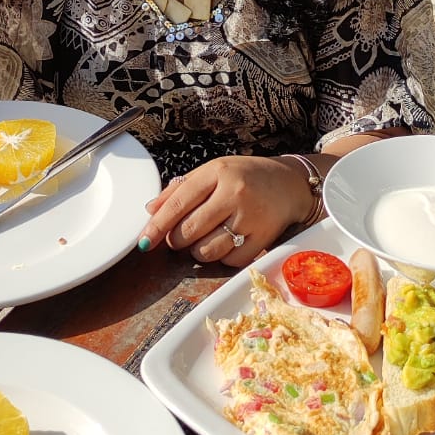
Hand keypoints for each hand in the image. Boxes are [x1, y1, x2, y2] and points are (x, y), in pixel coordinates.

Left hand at [138, 154, 314, 267]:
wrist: (290, 183)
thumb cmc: (245, 177)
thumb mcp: (213, 171)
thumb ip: (180, 190)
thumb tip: (150, 211)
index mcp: (218, 172)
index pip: (178, 202)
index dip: (157, 225)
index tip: (144, 241)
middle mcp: (234, 194)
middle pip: (189, 230)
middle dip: (177, 240)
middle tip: (181, 236)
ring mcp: (251, 217)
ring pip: (207, 250)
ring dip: (198, 251)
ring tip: (205, 238)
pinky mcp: (264, 238)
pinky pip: (230, 262)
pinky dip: (222, 259)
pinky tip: (227, 243)